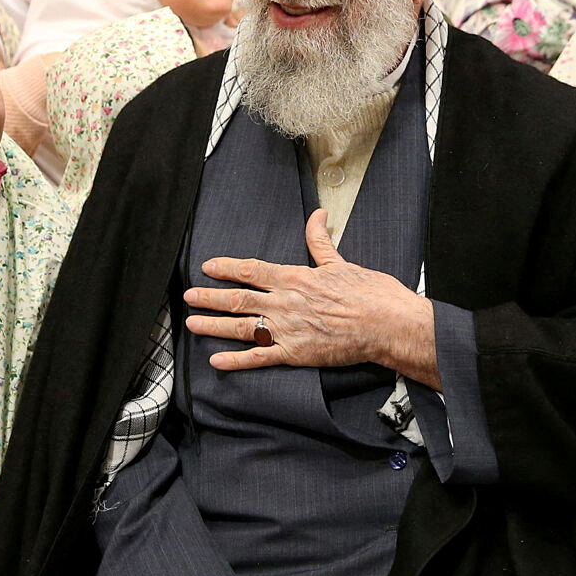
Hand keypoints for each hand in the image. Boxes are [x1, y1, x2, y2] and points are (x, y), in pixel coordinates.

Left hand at [183, 209, 438, 387]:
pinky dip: (236, 360)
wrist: (387, 323)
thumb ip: (320, 242)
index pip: (252, 270)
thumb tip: (316, 215)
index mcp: (296, 278)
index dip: (227, 268)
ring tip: (192, 324)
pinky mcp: (296, 353)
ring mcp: (288, 329)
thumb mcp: (340, 262)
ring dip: (214, 325)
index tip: (208, 267)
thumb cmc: (369, 292)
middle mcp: (286, 302)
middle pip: (239, 299)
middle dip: (210, 297)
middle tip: (188, 297)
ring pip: (243, 326)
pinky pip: (260, 357)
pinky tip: (217, 361)